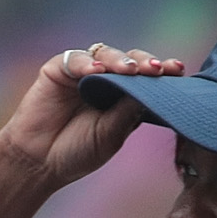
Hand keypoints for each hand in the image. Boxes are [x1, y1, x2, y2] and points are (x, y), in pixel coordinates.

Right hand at [1, 44, 189, 188]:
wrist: (38, 163)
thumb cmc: (75, 153)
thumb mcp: (111, 135)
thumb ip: (129, 111)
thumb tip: (153, 88)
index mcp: (122, 97)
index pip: (146, 78)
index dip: (162, 72)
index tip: (178, 71)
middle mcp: (104, 81)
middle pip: (130, 60)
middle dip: (146, 62)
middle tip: (157, 70)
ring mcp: (81, 74)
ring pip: (106, 54)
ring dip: (120, 60)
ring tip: (129, 70)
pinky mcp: (58, 70)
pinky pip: (75, 59)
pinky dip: (86, 64)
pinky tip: (96, 73)